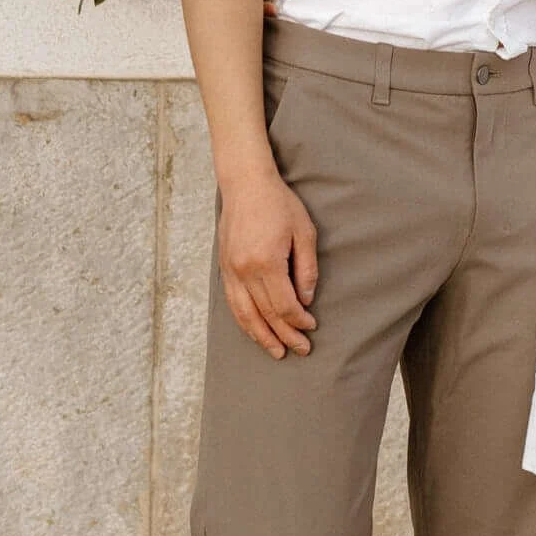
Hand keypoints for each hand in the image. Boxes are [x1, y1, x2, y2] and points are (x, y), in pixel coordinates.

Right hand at [217, 165, 318, 359]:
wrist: (245, 184)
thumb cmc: (278, 203)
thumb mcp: (304, 232)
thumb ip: (306, 269)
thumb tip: (306, 300)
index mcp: (266, 262)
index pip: (284, 305)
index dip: (299, 321)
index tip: (311, 327)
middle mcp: (245, 271)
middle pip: (265, 314)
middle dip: (285, 335)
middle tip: (301, 349)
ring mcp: (231, 270)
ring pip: (245, 314)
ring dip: (261, 336)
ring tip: (276, 352)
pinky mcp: (224, 268)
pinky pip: (233, 303)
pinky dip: (244, 321)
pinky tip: (254, 330)